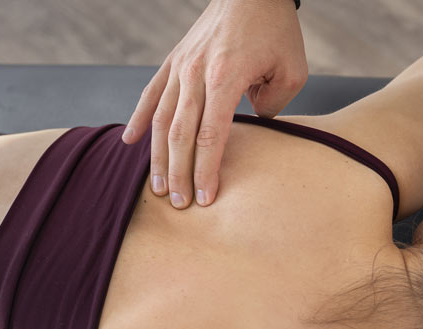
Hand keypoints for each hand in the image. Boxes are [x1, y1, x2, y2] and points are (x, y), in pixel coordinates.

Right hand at [122, 0, 307, 208]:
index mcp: (225, 78)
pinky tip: (130, 143)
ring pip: (160, 119)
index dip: (206, 171)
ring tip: (158, 187)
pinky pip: (151, 94)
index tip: (206, 198)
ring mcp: (181, 67)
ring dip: (158, 156)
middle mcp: (196, 74)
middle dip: (179, 174)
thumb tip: (251, 129)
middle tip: (180, 205)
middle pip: (180, 134)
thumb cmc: (276, 30)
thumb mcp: (291, 70)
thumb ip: (273, 107)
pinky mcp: (174, 60)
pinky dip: (139, 119)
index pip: (210, 136)